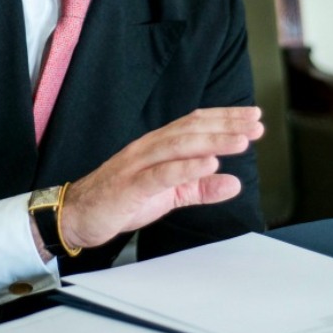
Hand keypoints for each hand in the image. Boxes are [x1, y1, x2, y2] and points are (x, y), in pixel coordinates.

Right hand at [58, 106, 263, 250]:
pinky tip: (208, 165)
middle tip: (255, 125)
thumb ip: (200, 188)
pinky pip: (161, 174)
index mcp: (157, 147)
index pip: (195, 124)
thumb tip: (233, 183)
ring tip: (240, 141)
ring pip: (179, 146)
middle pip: (191, 129)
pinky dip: (186, 168)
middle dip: (226, 125)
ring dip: (212, 141)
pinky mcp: (130, 186)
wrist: (76, 215)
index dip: (225, 118)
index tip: (253, 117)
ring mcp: (137, 164)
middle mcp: (148, 148)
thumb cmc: (120, 200)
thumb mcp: (168, 195)